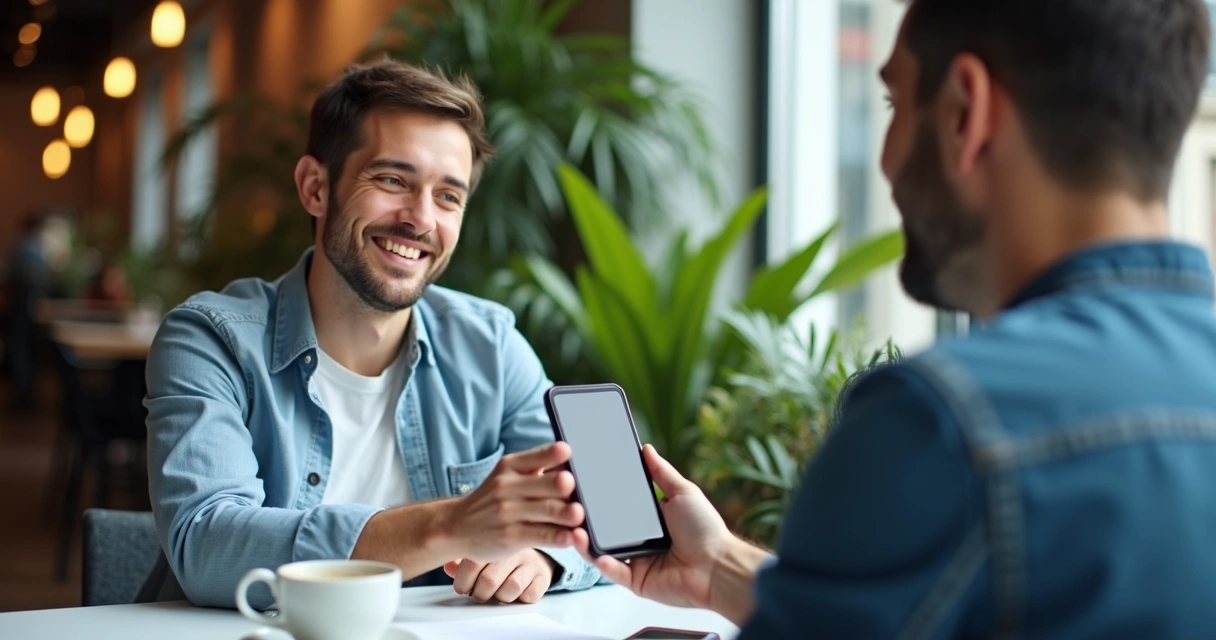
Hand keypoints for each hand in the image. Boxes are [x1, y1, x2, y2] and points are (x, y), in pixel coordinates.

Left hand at [443, 549, 558, 603]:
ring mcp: (530, 561)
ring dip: (500, 596)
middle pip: (489, 579)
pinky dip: (521, 598)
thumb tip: (448, 567)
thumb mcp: (480, 552)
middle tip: (479, 592)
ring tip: (498, 592)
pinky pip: (530, 594)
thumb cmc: (501, 554)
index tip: (463, 587)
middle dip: (480, 593)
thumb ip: (462, 560)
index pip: (472, 564)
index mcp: (493, 539)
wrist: (534, 548)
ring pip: (511, 587)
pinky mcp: (543, 575)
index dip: (463, 582)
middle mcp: (513, 548)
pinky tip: (517, 591)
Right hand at [444, 442, 584, 562]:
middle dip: (564, 485)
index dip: (555, 454)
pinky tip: (571, 538)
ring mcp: (508, 512)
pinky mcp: (510, 536)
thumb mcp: (506, 476)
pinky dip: (558, 537)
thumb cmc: (492, 500)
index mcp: (510, 466)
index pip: (538, 456)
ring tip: (580, 515)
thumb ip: (535, 469)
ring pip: (546, 510)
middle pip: (546, 484)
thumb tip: (572, 463)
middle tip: (579, 486)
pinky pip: (540, 535)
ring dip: (566, 513)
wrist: (456, 526)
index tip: (569, 453)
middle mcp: (508, 486)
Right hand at [573, 444, 733, 609]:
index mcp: (650, 519)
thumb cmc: (705, 529)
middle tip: (570, 504)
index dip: (600, 497)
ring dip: (586, 541)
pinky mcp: (636, 581)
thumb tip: (645, 448)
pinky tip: (593, 550)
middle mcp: (640, 539)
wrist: (718, 566)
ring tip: (574, 527)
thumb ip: (662, 472)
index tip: (582, 483)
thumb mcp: (683, 492)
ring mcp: (636, 561)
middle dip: (587, 519)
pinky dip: (602, 562)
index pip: (618, 507)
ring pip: (603, 551)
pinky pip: (614, 572)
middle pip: (606, 529)